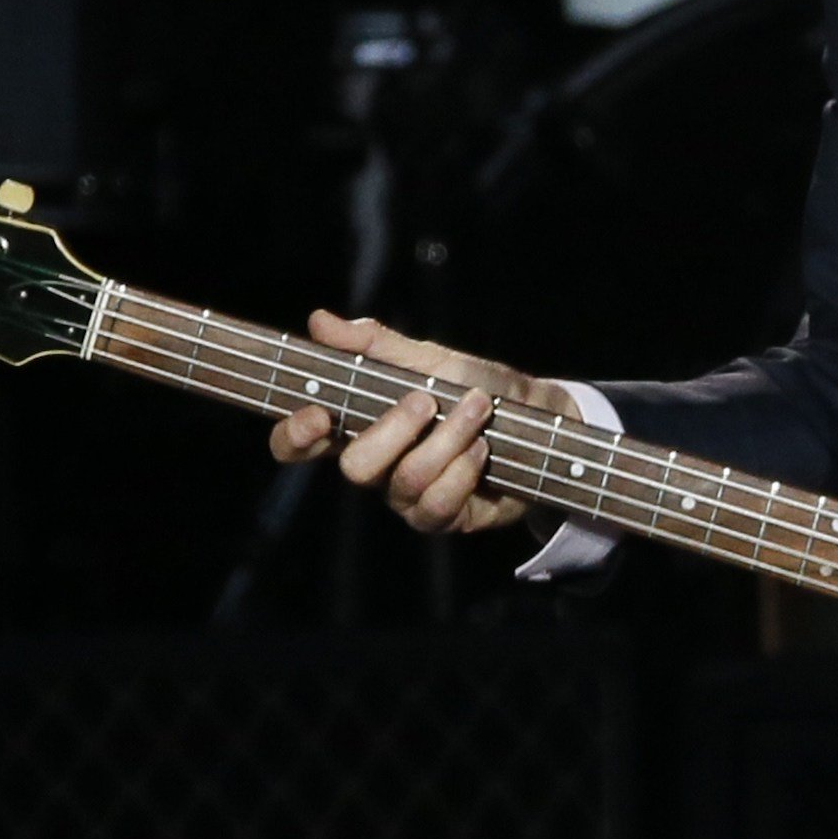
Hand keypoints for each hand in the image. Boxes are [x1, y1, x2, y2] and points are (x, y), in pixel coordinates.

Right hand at [266, 311, 553, 536]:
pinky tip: (484, 448)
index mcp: (361, 425)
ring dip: (447, 439)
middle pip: (354, 467)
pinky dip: (465, 468)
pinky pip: (439, 503)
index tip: (317, 414)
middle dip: (392, 431)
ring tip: (476, 409)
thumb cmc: (477, 385)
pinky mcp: (445, 517)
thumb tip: (319, 320)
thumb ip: (377, 345)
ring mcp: (409, 496)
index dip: (294, 436)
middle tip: (425, 400)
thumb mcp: (431, 358)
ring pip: (405, 480)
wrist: (543, 415)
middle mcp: (378, 466)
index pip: (301, 443)